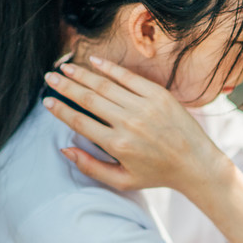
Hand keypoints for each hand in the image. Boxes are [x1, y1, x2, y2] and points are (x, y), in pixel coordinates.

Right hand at [42, 57, 225, 193]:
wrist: (196, 164)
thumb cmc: (157, 175)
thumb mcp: (122, 181)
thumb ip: (91, 167)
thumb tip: (64, 150)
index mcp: (118, 145)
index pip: (80, 122)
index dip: (60, 110)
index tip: (47, 101)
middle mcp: (129, 123)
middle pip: (88, 99)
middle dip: (65, 87)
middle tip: (49, 77)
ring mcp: (144, 107)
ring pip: (105, 85)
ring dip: (82, 74)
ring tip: (66, 68)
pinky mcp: (159, 95)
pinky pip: (129, 77)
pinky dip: (110, 68)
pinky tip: (94, 62)